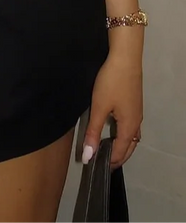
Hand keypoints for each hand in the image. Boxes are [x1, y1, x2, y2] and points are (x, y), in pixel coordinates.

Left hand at [82, 50, 143, 169]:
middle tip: (104, 164)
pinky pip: (131, 127)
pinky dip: (124, 135)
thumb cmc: (111, 83)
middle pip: (129, 147)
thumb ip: (94, 132)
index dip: (109, 161)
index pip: (120, 152)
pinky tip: (115, 129)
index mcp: (129, 127)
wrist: (125, 59)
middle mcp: (136, 123)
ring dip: (122, 146)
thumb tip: (89, 157)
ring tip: (108, 150)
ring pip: (131, 137)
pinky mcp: (134, 103)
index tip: (96, 167)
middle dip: (117, 157)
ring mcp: (137, 113)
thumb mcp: (99, 108)